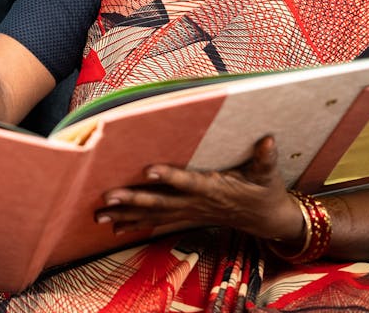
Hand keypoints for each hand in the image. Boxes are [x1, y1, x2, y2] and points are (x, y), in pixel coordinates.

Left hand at [95, 136, 302, 240]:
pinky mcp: (186, 217)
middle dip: (133, 200)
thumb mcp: (268, 174)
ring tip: (100, 216)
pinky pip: (158, 223)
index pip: (189, 183)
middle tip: (107, 198)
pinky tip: (115, 228)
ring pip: (154, 216)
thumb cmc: (265, 191)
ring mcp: (190, 213)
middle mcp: (197, 204)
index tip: (148, 170)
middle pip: (162, 203)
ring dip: (126, 215)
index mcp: (215, 189)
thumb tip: (268, 140)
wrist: (266, 219)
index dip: (170, 177)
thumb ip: (265, 158)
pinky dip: (136, 225)